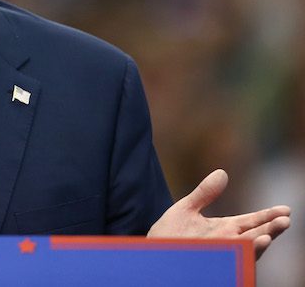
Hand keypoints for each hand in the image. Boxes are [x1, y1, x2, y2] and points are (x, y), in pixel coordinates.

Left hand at [147, 169, 290, 259]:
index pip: (251, 222)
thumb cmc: (169, 235)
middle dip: (270, 229)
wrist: (153, 256)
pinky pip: (229, 264)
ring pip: (244, 252)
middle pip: (254, 236)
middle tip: (285, 220)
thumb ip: (205, 193)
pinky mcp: (213, 266)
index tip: (285, 210)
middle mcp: (227, 243)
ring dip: (257, 245)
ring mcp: (221, 256)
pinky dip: (237, 257)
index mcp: (224, 229)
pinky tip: (243, 249)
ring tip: (267, 236)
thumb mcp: (186, 209)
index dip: (267, 216)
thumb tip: (222, 172)